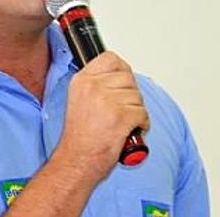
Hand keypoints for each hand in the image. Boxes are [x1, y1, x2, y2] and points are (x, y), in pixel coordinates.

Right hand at [54, 51, 148, 182]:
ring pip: (137, 96)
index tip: (122, 82)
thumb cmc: (80, 138)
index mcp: (82, 80)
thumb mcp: (79, 100)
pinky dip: (142, 124)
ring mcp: (107, 101)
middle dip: (131, 95)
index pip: (110, 58)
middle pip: (128, 78)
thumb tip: (120, 76)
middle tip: (122, 110)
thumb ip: (97, 85)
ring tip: (123, 122)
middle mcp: (93, 87)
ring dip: (136, 111)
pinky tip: (130, 130)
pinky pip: (143, 112)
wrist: (76, 161)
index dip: (122, 70)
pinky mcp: (120, 116)